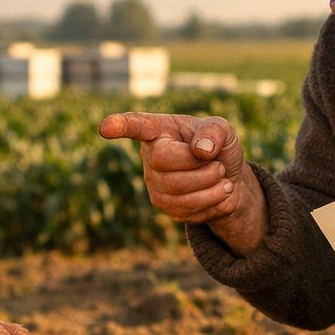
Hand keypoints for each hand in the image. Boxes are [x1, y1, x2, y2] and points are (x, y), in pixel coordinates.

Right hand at [98, 111, 266, 253]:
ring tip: (222, 177)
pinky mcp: (165, 207)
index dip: (121, 126)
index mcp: (160, 130)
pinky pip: (187, 209)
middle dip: (201, 165)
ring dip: (211, 185)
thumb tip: (201, 149)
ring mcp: (154, 183)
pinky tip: (217, 193)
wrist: (230, 180)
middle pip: (164, 162)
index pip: (137, 126)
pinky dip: (212, 201)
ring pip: (177, 190)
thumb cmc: (219, 148)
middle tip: (219, 164)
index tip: (105, 127)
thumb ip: (215, 132)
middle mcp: (150, 156)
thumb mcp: (224, 131)